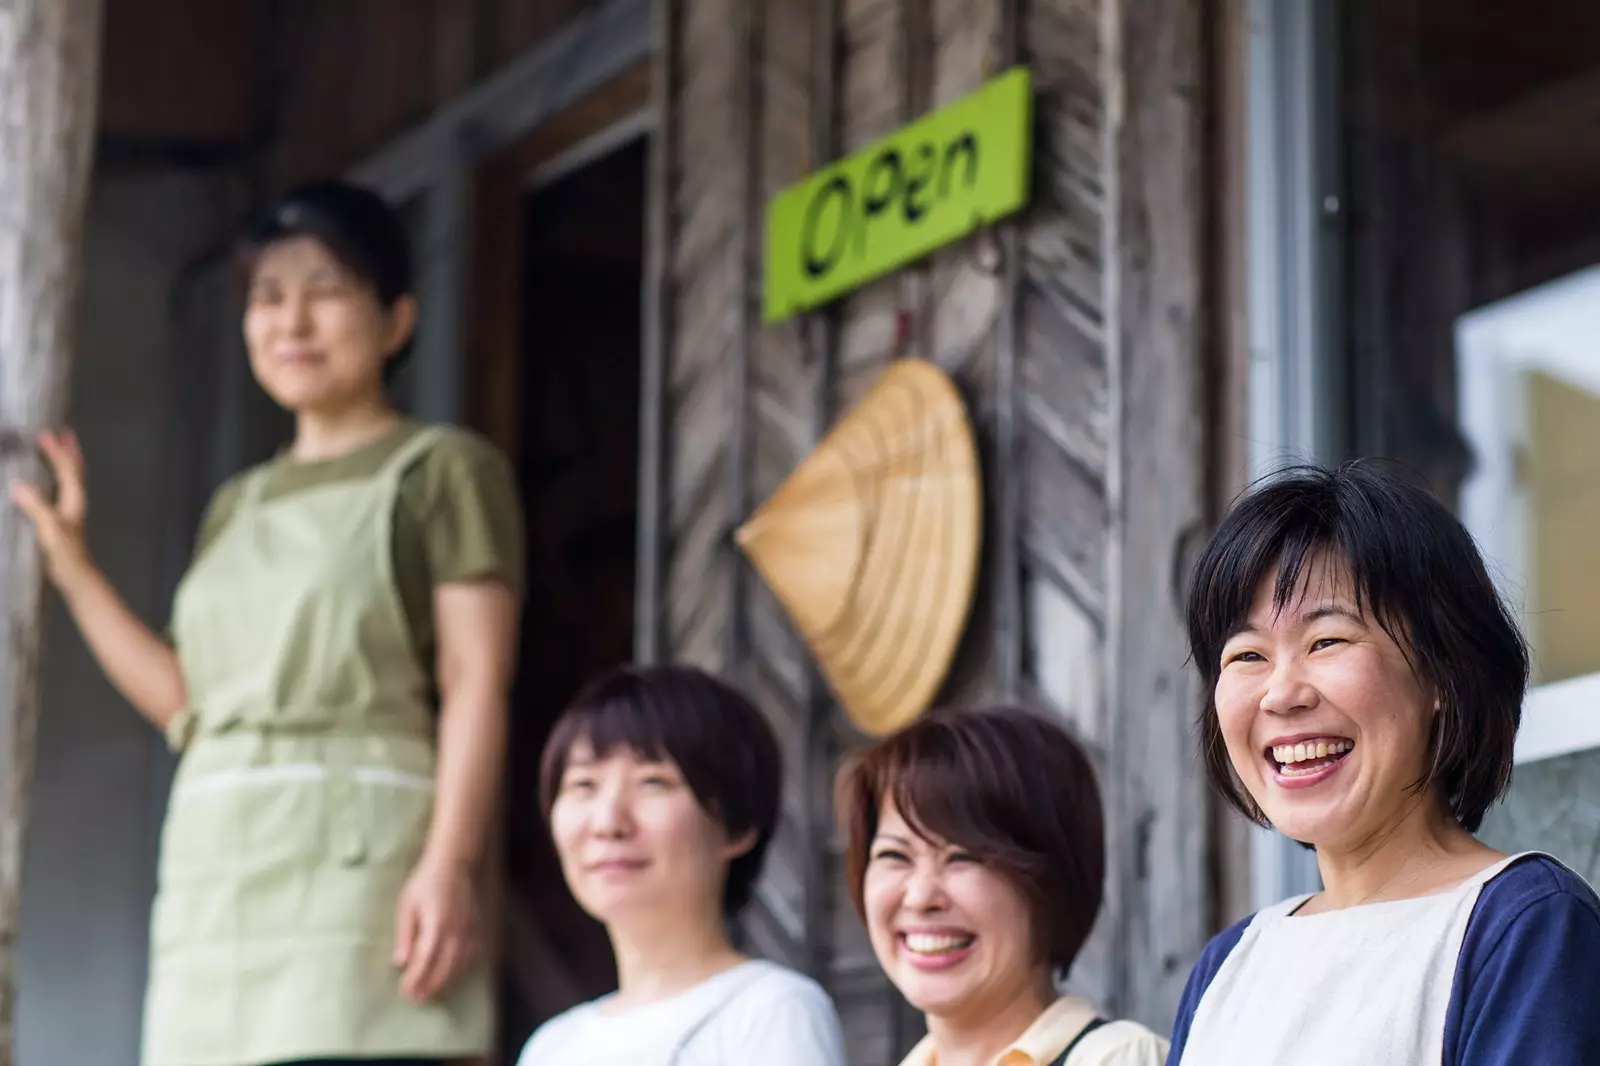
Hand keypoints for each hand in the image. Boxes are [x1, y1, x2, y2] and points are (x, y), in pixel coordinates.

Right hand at [9, 430, 92, 589]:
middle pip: (74, 470)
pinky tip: (48, 480)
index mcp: (73, 498)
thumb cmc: (64, 552)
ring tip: (60, 448)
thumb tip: (18, 483)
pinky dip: (56, 477)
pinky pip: (60, 489)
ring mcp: (70, 509)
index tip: (45, 434)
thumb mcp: (49, 527)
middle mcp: (75, 500)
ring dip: (65, 462)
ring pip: (70, 478)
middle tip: (66, 432)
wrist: (74, 575)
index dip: (56, 451)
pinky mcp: (62, 518)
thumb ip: (36, 506)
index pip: (66, 469)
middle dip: (69, 451)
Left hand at [393, 855, 479, 1002]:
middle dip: (430, 985)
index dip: (416, 978)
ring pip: (459, 963)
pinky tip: (450, 975)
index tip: (405, 991)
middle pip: (445, 966)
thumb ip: (405, 934)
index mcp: (436, 923)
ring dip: (445, 981)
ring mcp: (469, 929)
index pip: (426, 959)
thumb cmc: (425, 883)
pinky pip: (471, 955)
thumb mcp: (407, 905)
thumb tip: (400, 962)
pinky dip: (460, 969)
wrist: (453, 864)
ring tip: (431, 993)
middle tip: (417, 999)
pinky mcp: (476, 927)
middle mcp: (456, 929)